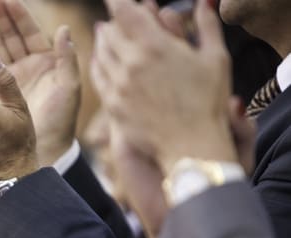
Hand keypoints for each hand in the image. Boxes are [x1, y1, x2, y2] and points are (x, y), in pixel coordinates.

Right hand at [0, 0, 80, 164]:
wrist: (43, 152)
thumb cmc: (60, 123)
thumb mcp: (68, 90)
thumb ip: (68, 60)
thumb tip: (64, 29)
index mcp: (44, 63)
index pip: (29, 32)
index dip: (17, 15)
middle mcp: (25, 68)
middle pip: (9, 36)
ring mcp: (7, 80)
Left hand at [92, 0, 237, 174]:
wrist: (190, 146)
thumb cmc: (208, 103)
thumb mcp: (216, 59)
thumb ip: (207, 25)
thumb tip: (203, 2)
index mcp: (156, 47)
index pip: (126, 12)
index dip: (118, 1)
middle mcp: (131, 64)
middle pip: (110, 31)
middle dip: (114, 21)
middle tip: (117, 17)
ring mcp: (118, 86)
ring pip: (100, 53)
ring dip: (103, 40)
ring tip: (106, 33)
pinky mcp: (112, 105)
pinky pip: (97, 77)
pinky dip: (97, 63)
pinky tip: (100, 59)